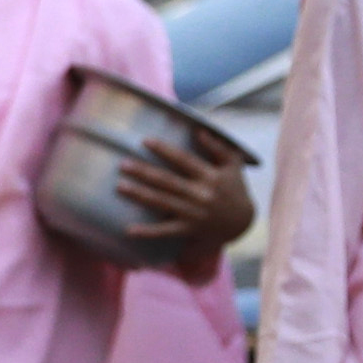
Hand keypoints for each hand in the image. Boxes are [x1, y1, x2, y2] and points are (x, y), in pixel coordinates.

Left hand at [115, 132, 254, 271]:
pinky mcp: (188, 229)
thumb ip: (218, 147)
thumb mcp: (234, 164)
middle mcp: (201, 194)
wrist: (242, 223)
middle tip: (123, 164)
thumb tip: (199, 130)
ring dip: (140, 195)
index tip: (145, 141)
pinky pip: (165, 231)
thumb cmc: (235, 188)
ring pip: (163, 203)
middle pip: (168, 182)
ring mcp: (193, 214)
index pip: (184, 160)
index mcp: (211, 176)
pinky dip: (148, 232)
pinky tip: (129, 230)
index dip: (165, 150)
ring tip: (120, 186)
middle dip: (144, 172)